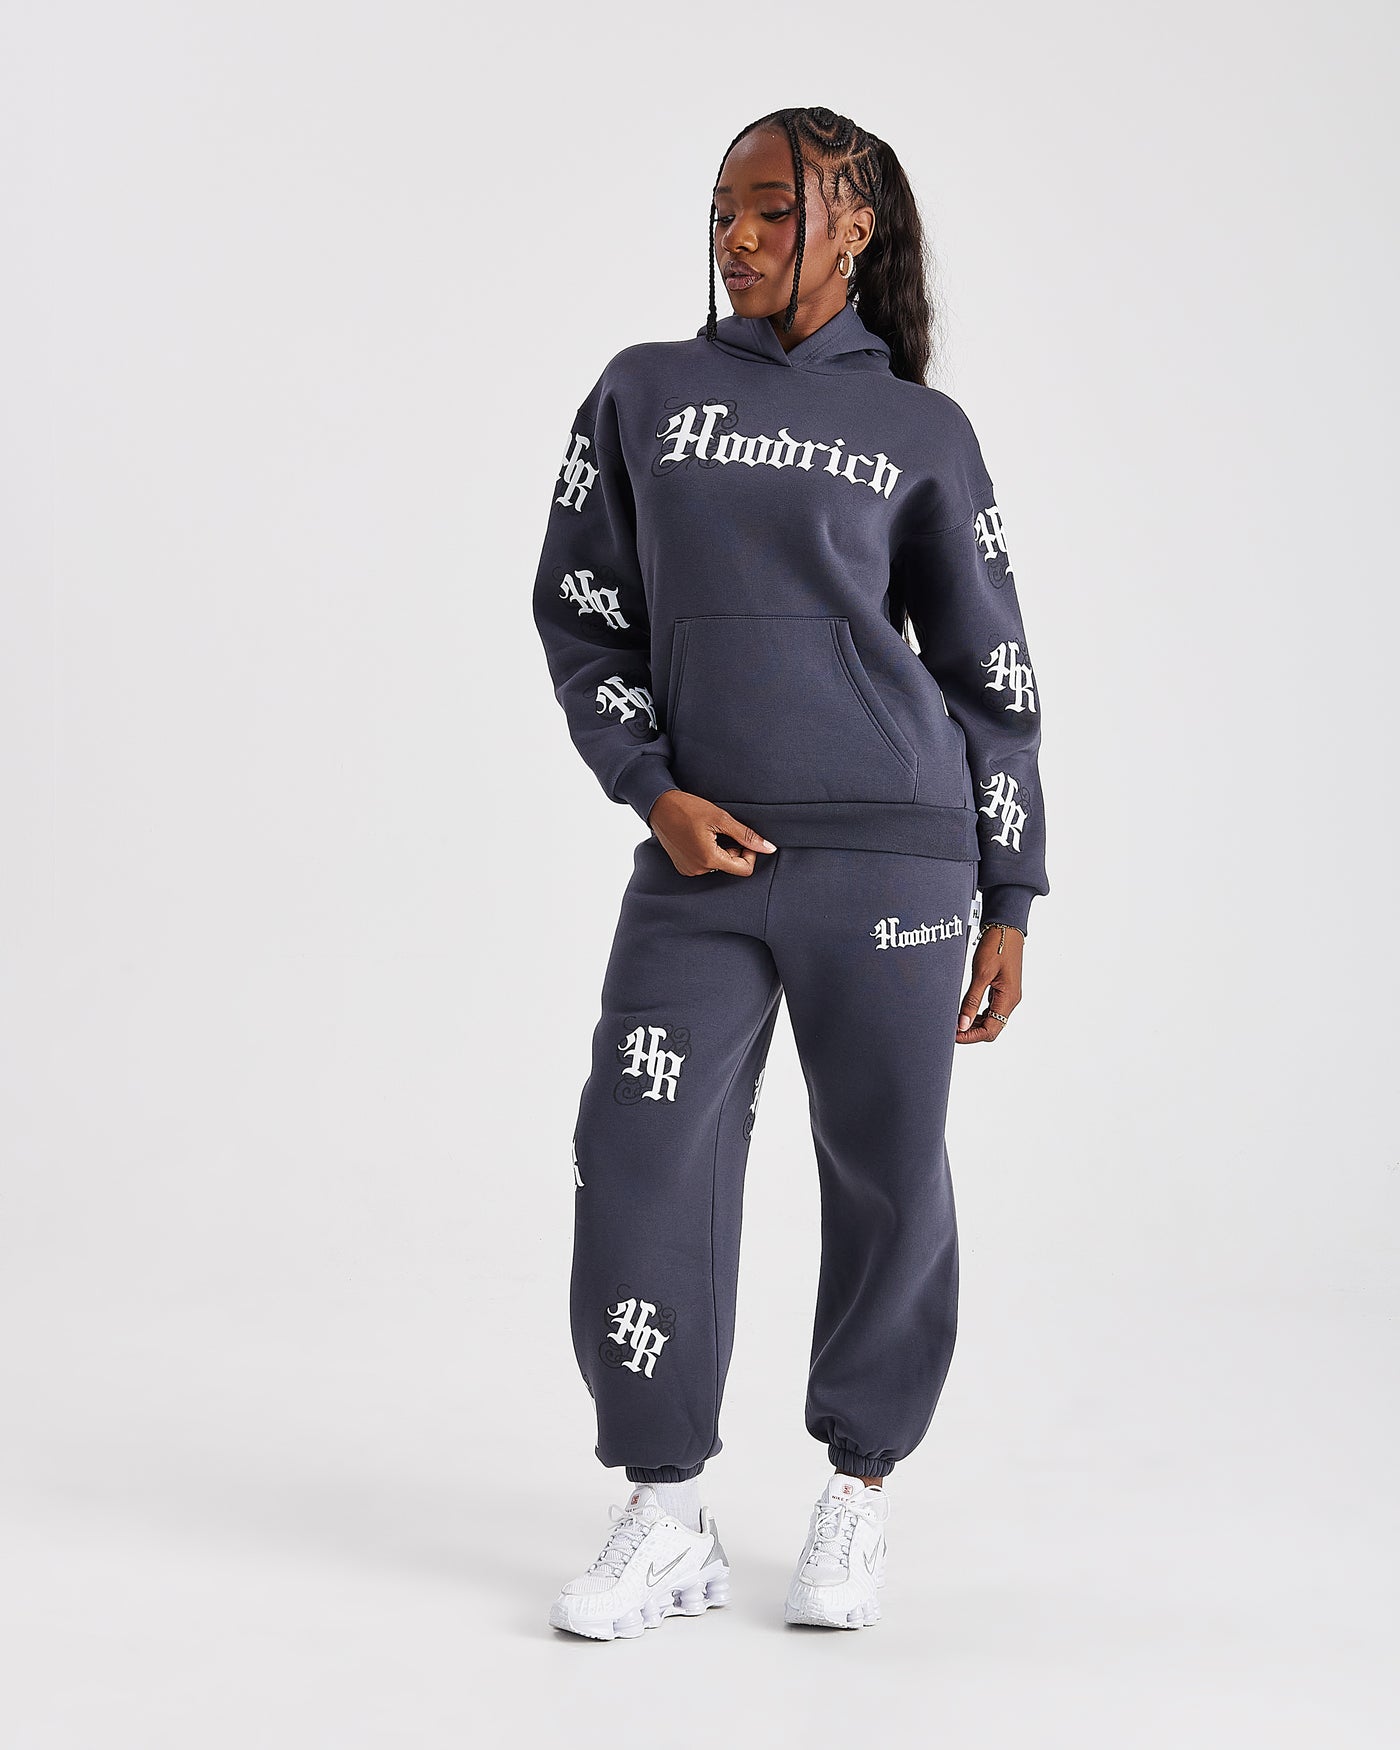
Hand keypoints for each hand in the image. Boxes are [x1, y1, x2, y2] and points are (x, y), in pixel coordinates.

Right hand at [648, 789, 776, 875]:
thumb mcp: (721, 818)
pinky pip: (704, 864)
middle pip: (730, 866)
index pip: (744, 869)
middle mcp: (698, 870)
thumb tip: (769, 848)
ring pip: (718, 864)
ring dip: (719, 850)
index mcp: (709, 860)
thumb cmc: (688, 808)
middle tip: (722, 829)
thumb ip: (746, 836)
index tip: (742, 838)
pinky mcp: (682, 866)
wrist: (658, 805)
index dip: (749, 853)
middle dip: (733, 849)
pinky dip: (707, 852)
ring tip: (707, 831)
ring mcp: (689, 869)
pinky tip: (698, 836)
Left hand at [956, 922, 1022, 1043]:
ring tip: (955, 1019)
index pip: (991, 1030)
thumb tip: (962, 1024)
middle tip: (951, 1028)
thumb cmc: (996, 946)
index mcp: (1008, 999)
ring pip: (991, 1019)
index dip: (971, 1036)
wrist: (1006, 927)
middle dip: (971, 1032)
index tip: (953, 1034)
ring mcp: (1007, 994)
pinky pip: (990, 1008)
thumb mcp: (981, 974)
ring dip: (974, 1023)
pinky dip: (977, 1012)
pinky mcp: (1002, 988)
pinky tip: (965, 1009)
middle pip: (992, 1028)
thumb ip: (971, 1001)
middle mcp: (1010, 1000)